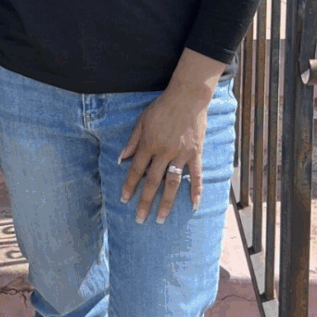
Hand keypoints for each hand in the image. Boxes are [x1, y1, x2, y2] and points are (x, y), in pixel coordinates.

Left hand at [118, 89, 207, 223]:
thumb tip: (120, 159)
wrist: (187, 97)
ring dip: (165, 202)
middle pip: (152, 182)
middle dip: (145, 202)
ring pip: (172, 183)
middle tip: (140, 219)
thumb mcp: (141, 121)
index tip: (124, 201)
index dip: (129, 186)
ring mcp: (181, 154)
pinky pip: (196, 175)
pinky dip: (195, 190)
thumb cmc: (162, 108)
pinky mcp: (196, 153)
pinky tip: (193, 205)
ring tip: (160, 219)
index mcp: (148, 145)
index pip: (136, 170)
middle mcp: (163, 152)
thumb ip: (131, 142)